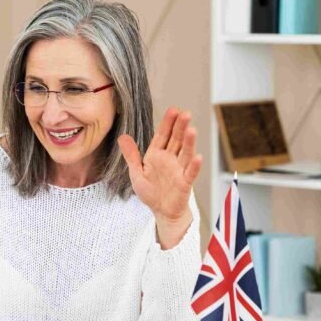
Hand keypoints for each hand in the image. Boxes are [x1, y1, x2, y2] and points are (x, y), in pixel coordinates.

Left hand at [118, 108, 202, 247]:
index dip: (167, 123)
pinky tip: (197, 157)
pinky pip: (190, 173)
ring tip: (191, 130)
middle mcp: (170, 159)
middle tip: (185, 113)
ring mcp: (179, 170)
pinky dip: (193, 166)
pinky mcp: (185, 183)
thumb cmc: (150, 191)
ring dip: (189, 142)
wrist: (161, 211)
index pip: (163, 135)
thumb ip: (131, 155)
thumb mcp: (136, 172)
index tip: (173, 110)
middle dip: (180, 127)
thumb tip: (123, 136)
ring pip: (185, 153)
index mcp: (156, 154)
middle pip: (176, 140)